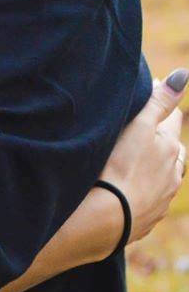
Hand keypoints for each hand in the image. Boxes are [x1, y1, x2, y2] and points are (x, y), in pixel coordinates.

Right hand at [99, 68, 186, 245]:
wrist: (110, 216)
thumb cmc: (120, 166)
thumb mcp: (139, 127)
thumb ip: (160, 103)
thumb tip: (184, 75)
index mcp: (169, 147)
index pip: (173, 121)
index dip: (165, 106)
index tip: (155, 93)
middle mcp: (172, 172)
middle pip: (174, 149)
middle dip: (165, 137)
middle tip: (151, 128)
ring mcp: (163, 196)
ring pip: (168, 175)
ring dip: (160, 165)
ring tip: (146, 159)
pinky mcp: (150, 216)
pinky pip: (155, 197)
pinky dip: (149, 188)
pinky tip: (137, 188)